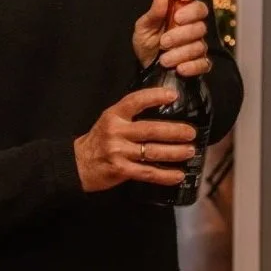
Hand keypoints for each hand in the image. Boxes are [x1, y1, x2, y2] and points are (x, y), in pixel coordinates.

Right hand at [73, 87, 196, 192]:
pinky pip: (147, 173)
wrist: (78, 164)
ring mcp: (118, 152)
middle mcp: (116, 131)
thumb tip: (161, 108)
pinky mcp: (121, 170)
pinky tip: (178, 175)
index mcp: (114, 115)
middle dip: (174, 131)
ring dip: (175, 152)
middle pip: (150, 129)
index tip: (173, 95)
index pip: (136, 101)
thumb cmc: (99, 140)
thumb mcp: (110, 120)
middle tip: (191, 132)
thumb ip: (130, 115)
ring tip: (190, 151)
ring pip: (152, 151)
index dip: (155, 96)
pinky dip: (165, 175)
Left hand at [132, 0, 212, 75]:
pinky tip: (179, 69)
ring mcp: (198, 47)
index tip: (177, 18)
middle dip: (181, 35)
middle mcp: (194, 30)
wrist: (145, 66)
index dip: (192, 11)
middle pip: (200, 28)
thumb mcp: (144, 27)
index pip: (199, 8)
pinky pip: (204, 64)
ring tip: (164, 60)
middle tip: (164, 42)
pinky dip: (192, 67)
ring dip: (181, 53)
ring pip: (200, 47)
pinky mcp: (199, 64)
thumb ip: (153, 13)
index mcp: (183, 16)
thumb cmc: (147, 42)